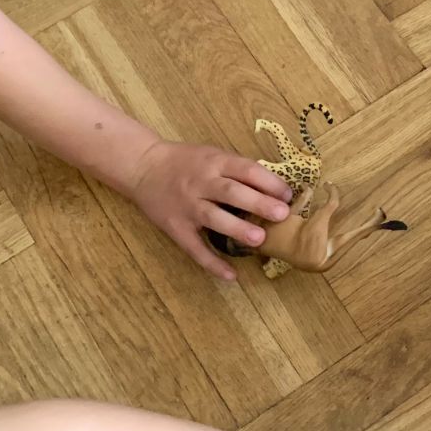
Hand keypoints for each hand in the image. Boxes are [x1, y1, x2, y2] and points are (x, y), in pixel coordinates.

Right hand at [129, 140, 292, 279]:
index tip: (288, 195)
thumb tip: (275, 189)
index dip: (268, 182)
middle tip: (281, 215)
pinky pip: (194, 247)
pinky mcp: (175, 227)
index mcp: (214, 162)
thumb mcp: (212, 155)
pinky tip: (231, 276)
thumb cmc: (186, 161)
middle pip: (231, 192)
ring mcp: (186, 206)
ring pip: (213, 217)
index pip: (245, 170)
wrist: (143, 166)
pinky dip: (212, 263)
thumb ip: (238, 170)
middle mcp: (200, 183)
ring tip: (259, 240)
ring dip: (237, 228)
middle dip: (258, 203)